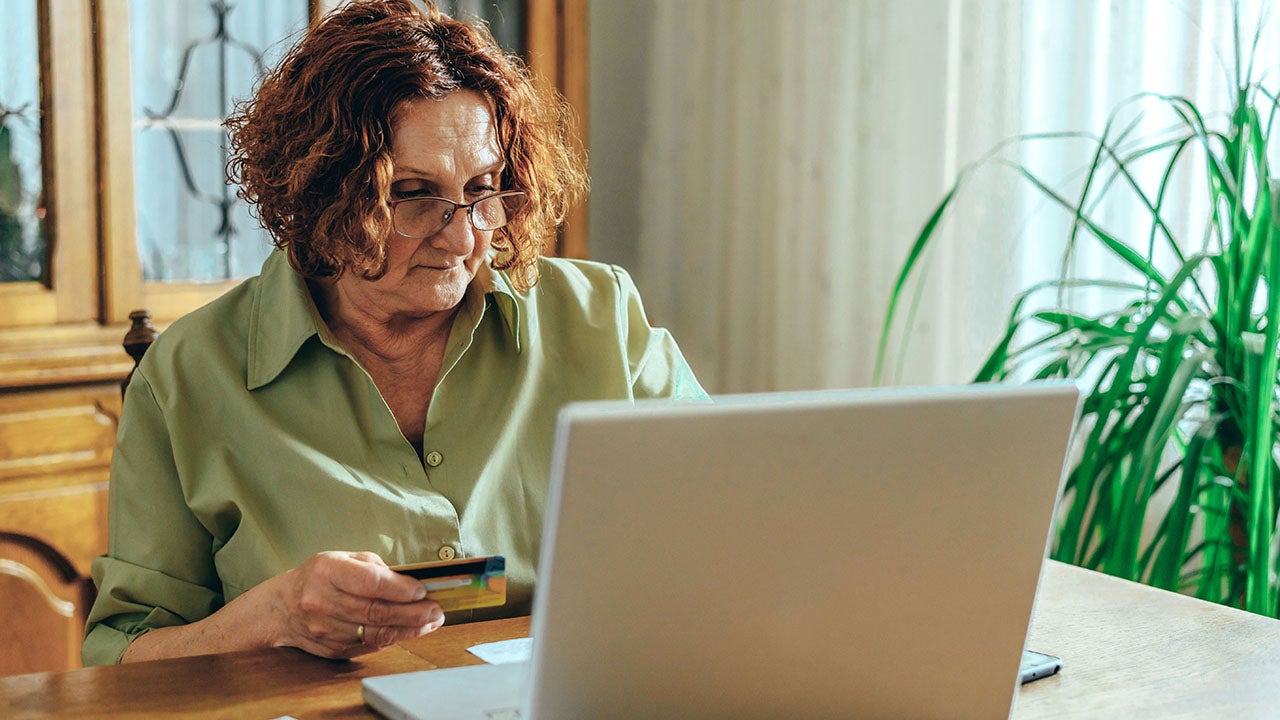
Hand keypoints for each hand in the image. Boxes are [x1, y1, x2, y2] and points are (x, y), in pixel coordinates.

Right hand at [268, 551, 444, 657]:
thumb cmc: (319, 577)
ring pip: (376, 633)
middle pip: (376, 611)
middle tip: (436, 610)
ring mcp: (327, 629)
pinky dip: (394, 638)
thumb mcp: (342, 559)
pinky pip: (370, 646)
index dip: (399, 588)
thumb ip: (375, 567)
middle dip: (412, 612)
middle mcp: (323, 602)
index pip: (369, 582)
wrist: (282, 608)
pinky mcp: (333, 649)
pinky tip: (411, 631)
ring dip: (410, 628)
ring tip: (431, 621)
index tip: (422, 591)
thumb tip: (411, 581)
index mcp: (327, 572)